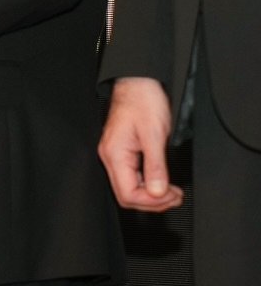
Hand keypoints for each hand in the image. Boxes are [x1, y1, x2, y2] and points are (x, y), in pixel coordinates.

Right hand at [98, 76, 183, 211]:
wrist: (137, 83)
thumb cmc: (143, 102)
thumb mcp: (154, 135)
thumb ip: (155, 167)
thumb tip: (158, 192)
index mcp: (114, 153)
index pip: (127, 193)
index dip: (152, 201)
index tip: (172, 195)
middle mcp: (110, 156)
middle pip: (126, 195)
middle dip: (153, 201)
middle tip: (175, 196)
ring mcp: (114, 154)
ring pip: (128, 188)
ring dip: (152, 195)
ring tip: (172, 192)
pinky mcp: (121, 151)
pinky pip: (131, 177)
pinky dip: (147, 184)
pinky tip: (161, 182)